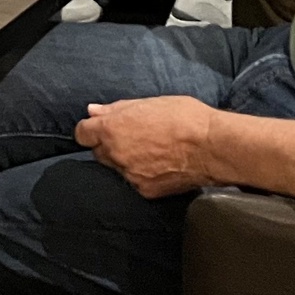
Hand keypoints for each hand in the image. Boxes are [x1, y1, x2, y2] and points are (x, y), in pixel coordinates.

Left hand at [76, 95, 217, 197]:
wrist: (212, 147)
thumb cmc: (184, 117)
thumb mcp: (149, 103)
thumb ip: (116, 109)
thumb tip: (93, 111)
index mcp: (112, 129)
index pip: (82, 133)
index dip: (90, 129)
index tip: (101, 128)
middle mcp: (116, 155)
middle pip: (99, 152)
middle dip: (110, 145)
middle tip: (134, 137)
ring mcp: (130, 175)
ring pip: (117, 168)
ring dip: (126, 160)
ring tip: (151, 150)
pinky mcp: (145, 191)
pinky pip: (135, 181)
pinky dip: (142, 174)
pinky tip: (160, 165)